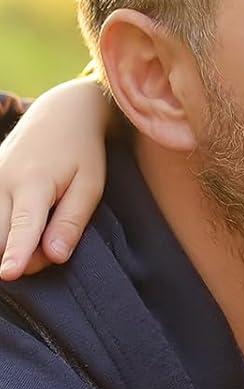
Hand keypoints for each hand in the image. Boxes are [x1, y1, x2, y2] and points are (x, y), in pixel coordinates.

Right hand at [0, 78, 111, 279]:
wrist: (60, 113)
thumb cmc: (83, 152)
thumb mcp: (90, 185)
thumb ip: (72, 221)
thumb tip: (55, 257)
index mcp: (34, 183)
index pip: (23, 226)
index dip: (17, 253)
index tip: (8, 275)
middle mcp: (2, 180)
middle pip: (1, 234)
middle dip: (21, 255)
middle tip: (51, 252)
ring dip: (10, 243)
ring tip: (39, 237)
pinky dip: (3, 229)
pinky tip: (19, 231)